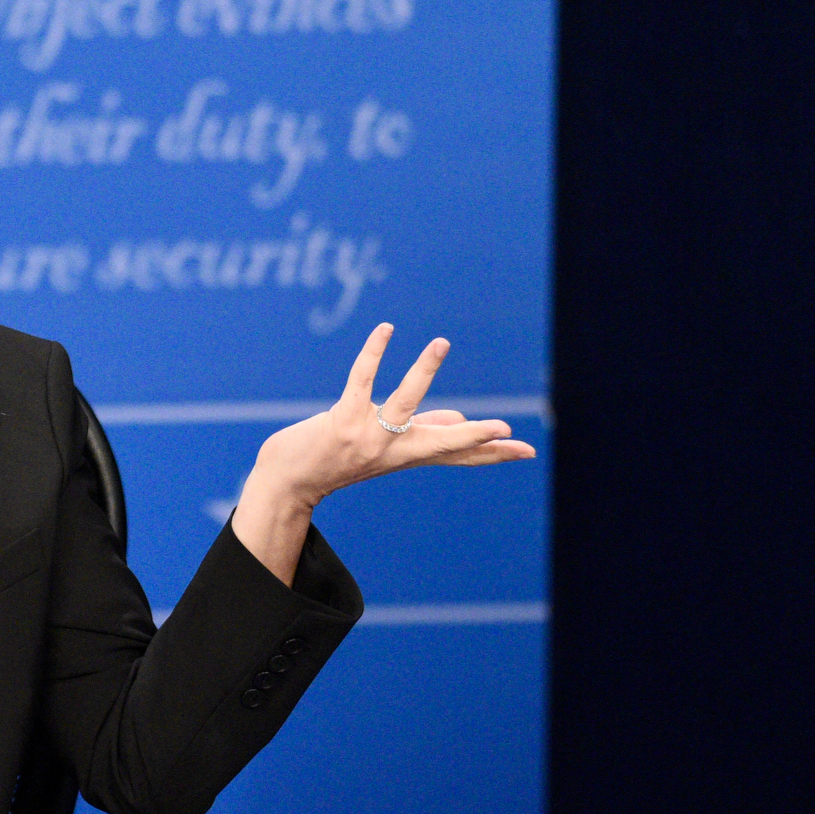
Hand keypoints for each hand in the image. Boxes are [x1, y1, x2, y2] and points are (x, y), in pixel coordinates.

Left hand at [254, 322, 535, 508]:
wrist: (288, 483)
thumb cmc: (336, 461)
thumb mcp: (383, 451)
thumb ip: (420, 433)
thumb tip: (457, 420)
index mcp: (407, 457)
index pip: (458, 456)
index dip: (492, 454)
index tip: (526, 451)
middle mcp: (393, 451)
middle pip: (442, 445)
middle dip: (474, 438)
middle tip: (506, 429)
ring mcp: (368, 437)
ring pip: (404, 403)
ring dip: (423, 371)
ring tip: (442, 343)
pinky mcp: (343, 420)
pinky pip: (362, 380)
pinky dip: (374, 352)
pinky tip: (386, 330)